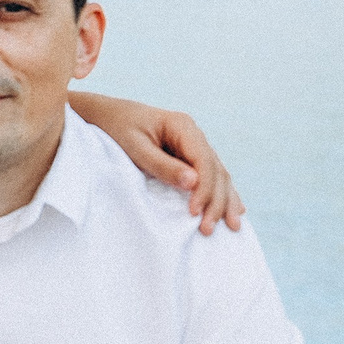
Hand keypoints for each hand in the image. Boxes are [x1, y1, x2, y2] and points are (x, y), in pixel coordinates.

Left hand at [76, 93, 243, 234]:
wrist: (107, 114)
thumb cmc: (118, 128)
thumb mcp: (135, 147)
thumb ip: (162, 165)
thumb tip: (193, 183)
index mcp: (183, 126)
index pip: (203, 160)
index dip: (204, 188)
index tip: (194, 212)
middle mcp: (194, 134)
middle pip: (215, 170)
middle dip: (216, 201)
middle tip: (208, 229)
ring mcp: (194, 144)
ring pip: (219, 174)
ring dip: (225, 200)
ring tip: (233, 226)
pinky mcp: (189, 155)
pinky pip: (212, 175)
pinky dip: (223, 193)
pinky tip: (236, 208)